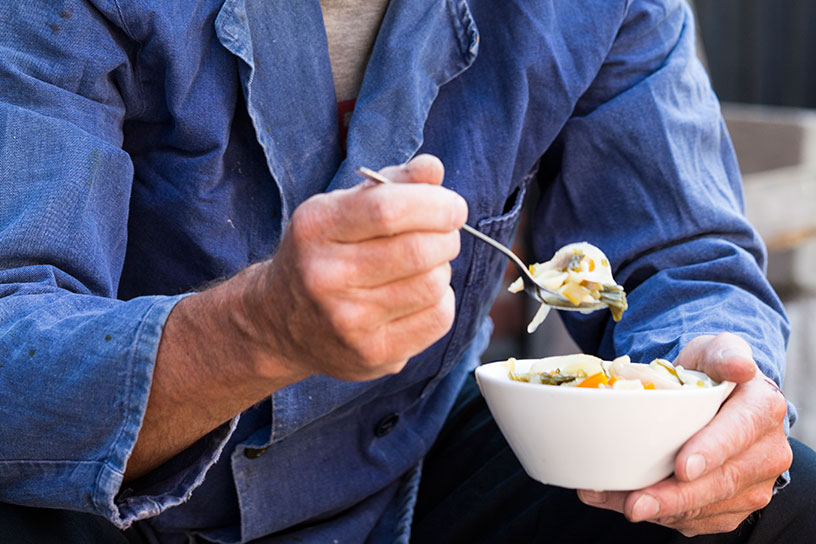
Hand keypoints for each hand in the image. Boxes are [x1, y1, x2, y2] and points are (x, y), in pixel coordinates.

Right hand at [242, 154, 467, 381]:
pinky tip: (418, 296)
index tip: (453, 207)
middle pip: (419, 250)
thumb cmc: (323, 254)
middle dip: (447, 236)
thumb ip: (390, 184)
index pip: (390, 209)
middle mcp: (325, 276)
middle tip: (444, 235)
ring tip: (424, 267)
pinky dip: (441, 301)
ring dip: (442, 269)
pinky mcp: (371, 354)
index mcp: (316, 227)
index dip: (436, 205)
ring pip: (433, 285)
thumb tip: (434, 168)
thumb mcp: (341, 208)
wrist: (278, 322)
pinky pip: (437, 319)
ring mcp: (347, 321)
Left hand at [577, 333, 791, 535]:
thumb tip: (739, 366)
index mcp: (763, 409)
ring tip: (620, 503)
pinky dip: (663, 515)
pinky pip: (699, 519)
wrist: (716, 396)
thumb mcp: (714, 350)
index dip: (712, 451)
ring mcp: (753, 482)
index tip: (682, 467)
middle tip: (637, 503)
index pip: (740, 432)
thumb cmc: (711, 372)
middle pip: (723, 481)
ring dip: (662, 510)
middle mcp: (766, 450)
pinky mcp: (734, 505)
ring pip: (708, 507)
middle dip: (677, 496)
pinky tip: (629, 504)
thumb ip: (724, 352)